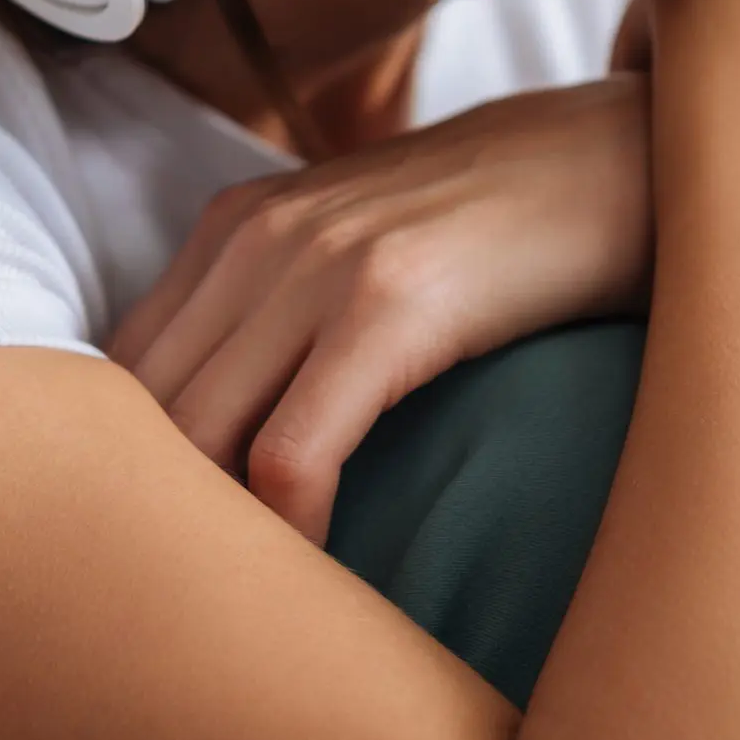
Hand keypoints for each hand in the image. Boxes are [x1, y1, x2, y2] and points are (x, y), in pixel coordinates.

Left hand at [109, 77, 649, 543]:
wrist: (615, 155)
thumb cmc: (498, 221)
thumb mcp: (363, 238)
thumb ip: (284, 301)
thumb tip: (224, 412)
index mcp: (236, 223)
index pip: (124, 370)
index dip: (131, 459)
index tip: (172, 523)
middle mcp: (257, 235)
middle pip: (144, 410)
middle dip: (160, 502)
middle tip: (202, 573)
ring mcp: (318, 265)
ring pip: (197, 439)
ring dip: (216, 527)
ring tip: (249, 584)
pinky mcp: (388, 307)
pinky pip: (292, 455)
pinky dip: (291, 530)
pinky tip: (320, 562)